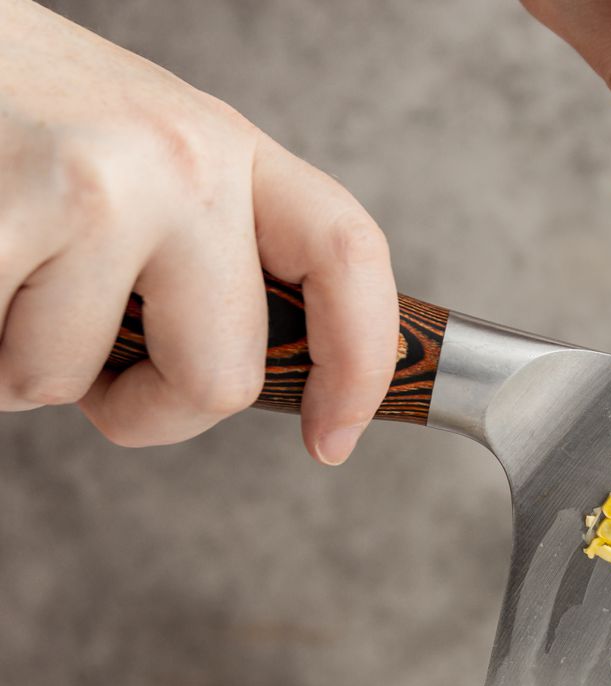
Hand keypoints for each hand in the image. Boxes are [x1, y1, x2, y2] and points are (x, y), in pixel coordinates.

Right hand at [0, 0, 396, 464]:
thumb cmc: (10, 105)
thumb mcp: (140, 150)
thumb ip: (199, 238)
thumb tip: (225, 370)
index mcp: (229, 146)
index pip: (348, 260)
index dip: (359, 367)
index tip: (331, 439)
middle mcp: (182, 163)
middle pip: (218, 379)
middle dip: (140, 406)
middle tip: (78, 360)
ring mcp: (95, 190)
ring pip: (61, 382)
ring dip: (9, 361)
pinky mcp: (1, 216)